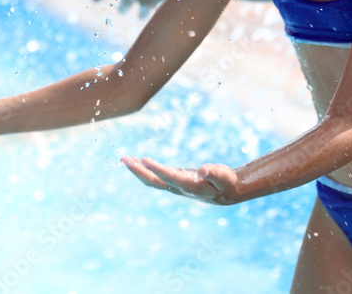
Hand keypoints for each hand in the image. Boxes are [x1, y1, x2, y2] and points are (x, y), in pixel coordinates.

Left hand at [122, 156, 239, 204]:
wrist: (226, 194)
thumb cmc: (226, 183)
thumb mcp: (224, 177)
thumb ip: (214, 173)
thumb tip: (202, 168)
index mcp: (191, 187)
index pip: (171, 178)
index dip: (158, 170)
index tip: (144, 159)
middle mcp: (179, 188)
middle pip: (155, 182)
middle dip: (139, 172)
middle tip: (125, 159)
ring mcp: (174, 186)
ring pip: (152, 180)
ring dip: (138, 170)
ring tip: (125, 159)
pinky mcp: (174, 182)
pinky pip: (155, 177)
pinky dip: (145, 169)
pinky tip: (138, 161)